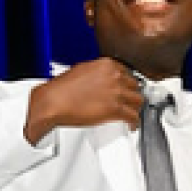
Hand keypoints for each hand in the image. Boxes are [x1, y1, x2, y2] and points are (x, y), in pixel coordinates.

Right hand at [24, 58, 144, 143]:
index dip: (127, 84)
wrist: (53, 102)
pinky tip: (131, 125)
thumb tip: (100, 81)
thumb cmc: (61, 89)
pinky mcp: (114, 108)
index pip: (127, 73)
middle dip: (132, 95)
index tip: (126, 90)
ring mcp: (116, 92)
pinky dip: (134, 122)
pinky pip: (132, 116)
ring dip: (135, 108)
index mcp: (107, 64)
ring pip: (137, 101)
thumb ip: (95, 73)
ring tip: (130, 115)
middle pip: (135, 86)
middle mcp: (114, 76)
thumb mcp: (81, 71)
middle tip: (128, 103)